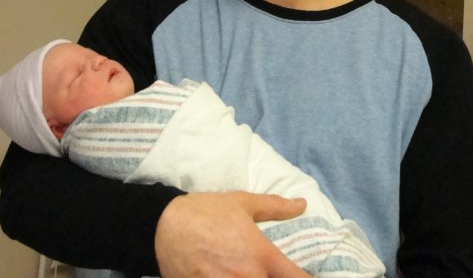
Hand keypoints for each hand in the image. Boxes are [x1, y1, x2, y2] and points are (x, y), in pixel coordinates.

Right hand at [154, 191, 309, 277]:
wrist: (164, 226)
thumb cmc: (206, 212)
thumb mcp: (242, 202)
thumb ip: (275, 206)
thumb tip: (302, 203)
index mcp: (262, 256)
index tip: (308, 277)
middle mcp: (249, 277)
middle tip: (271, 272)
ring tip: (246, 272)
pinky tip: (228, 276)